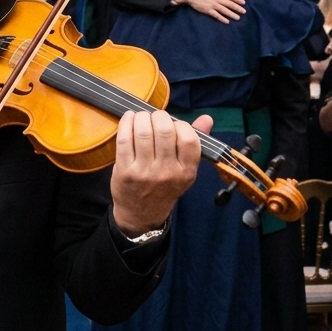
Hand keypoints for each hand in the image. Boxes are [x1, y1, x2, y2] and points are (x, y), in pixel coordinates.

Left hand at [110, 111, 209, 235]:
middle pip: (164, 131)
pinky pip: (124, 139)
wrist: (142, 214)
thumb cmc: (164, 187)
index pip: (189, 139)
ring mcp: (145, 172)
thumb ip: (194, 143)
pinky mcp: (125, 171)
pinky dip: (126, 123)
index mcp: (186, 172)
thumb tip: (207, 118)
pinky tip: (129, 119)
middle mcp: (167, 172)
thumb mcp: (184, 170)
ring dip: (141, 117)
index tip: (173, 125)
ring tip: (141, 117)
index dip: (180, 125)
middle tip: (155, 117)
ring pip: (143, 132)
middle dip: (159, 116)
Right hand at [175, 0, 245, 22]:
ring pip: (224, 10)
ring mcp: (213, 5)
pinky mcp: (208, 11)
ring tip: (238, 18)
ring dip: (232, 14)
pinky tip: (227, 22)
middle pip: (230, 4)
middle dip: (237, 8)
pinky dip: (222, 18)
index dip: (238, 0)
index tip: (243, 3)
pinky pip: (216, 15)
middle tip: (244, 12)